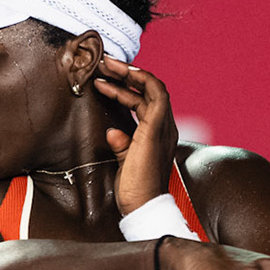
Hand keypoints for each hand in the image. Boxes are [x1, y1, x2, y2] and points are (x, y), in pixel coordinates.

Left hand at [93, 56, 177, 215]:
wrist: (141, 206)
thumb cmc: (134, 190)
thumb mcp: (125, 162)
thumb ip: (122, 145)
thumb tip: (113, 131)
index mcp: (158, 135)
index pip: (146, 101)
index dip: (127, 88)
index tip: (106, 78)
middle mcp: (165, 128)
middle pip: (150, 90)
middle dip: (126, 74)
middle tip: (104, 63)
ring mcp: (163, 127)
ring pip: (152, 87)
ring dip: (129, 73)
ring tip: (106, 64)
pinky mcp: (156, 129)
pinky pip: (156, 94)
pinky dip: (141, 80)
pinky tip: (122, 74)